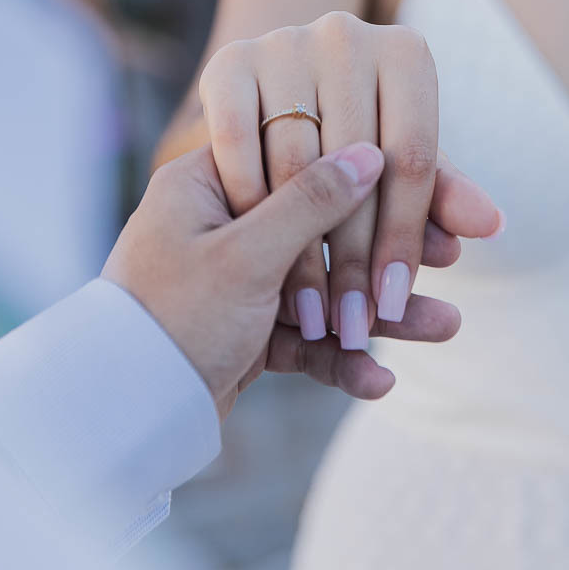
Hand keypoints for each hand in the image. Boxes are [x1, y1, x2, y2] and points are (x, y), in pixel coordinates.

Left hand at [101, 141, 464, 418]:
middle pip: (329, 227)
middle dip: (393, 250)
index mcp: (211, 182)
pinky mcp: (246, 335)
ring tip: (446, 325)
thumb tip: (372, 150)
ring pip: (328, 287)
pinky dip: (341, 360)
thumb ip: (311, 202)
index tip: (432, 188)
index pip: (309, 160)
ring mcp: (238, 281)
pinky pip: (307, 340)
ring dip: (381, 311)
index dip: (375, 175)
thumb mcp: (245, 256)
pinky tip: (381, 380)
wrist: (114, 419)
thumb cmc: (168, 321)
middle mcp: (226, 224)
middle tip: (454, 256)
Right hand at [197, 14, 501, 356]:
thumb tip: (492, 226)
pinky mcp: (228, 60)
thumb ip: (441, 194)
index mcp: (406, 51)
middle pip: (355, 165)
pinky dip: (249, 203)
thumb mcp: (402, 161)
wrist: (283, 84)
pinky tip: (258, 258)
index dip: (406, 237)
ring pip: (295, 160)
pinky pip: (236, 142)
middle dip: (354, 255)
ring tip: (312, 313)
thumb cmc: (360, 133)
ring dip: (299, 246)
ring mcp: (284, 42)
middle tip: (353, 322)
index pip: (414, 158)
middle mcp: (347, 34)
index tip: (394, 303)